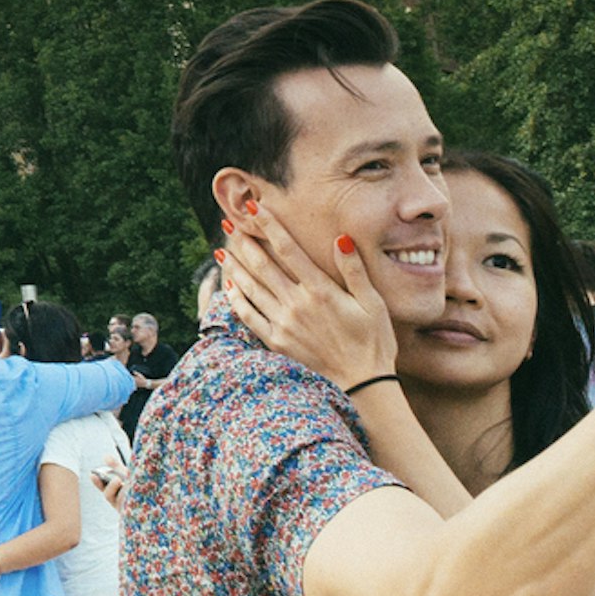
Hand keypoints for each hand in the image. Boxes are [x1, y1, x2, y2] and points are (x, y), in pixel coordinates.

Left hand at [220, 217, 397, 386]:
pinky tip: (229, 285)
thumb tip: (341, 239)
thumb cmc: (373, 342)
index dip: (270, 227)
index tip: (255, 208)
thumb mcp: (372, 303)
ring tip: (221, 249)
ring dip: (234, 266)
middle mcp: (297, 305)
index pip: (289, 250)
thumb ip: (354, 271)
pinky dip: (236, 299)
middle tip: (229, 222)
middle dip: (244, 241)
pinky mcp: (277, 342)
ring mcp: (284, 324)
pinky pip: (249, 316)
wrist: (364, 386)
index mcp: (321, 291)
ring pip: (251, 288)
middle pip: (263, 265)